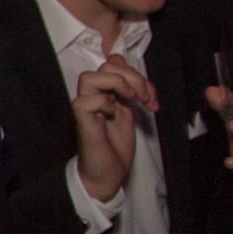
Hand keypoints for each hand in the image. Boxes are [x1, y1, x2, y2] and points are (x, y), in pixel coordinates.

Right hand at [73, 57, 156, 201]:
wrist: (108, 174)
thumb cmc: (115, 146)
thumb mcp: (128, 110)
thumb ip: (126, 88)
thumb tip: (119, 59)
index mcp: (104, 93)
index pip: (114, 65)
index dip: (136, 74)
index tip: (150, 98)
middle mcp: (93, 97)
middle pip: (105, 67)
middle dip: (132, 77)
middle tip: (145, 99)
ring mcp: (85, 108)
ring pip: (88, 78)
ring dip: (116, 85)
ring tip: (131, 100)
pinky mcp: (82, 122)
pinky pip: (85, 102)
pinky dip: (105, 105)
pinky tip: (114, 116)